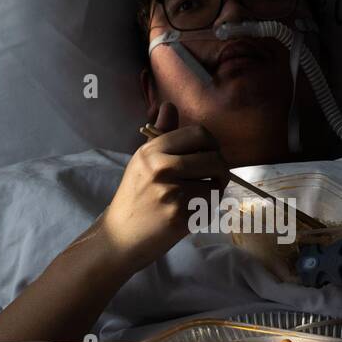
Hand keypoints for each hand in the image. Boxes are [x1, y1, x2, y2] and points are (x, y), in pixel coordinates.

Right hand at [97, 102, 229, 272]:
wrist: (120, 237)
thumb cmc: (135, 198)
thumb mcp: (143, 162)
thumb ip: (161, 134)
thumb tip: (170, 105)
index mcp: (152, 151)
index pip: (199, 134)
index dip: (212, 145)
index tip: (209, 156)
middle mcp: (160, 167)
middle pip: (215, 158)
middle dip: (220, 170)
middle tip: (213, 180)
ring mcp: (170, 192)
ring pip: (215, 184)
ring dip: (213, 192)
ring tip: (196, 199)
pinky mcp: (179, 216)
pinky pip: (210, 205)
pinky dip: (206, 210)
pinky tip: (189, 214)